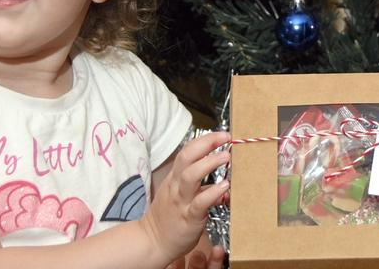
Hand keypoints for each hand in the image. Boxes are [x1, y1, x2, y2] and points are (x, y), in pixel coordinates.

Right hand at [142, 131, 231, 265]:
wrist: (152, 243)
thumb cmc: (169, 217)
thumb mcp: (179, 194)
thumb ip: (198, 184)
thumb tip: (223, 178)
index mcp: (175, 178)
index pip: (187, 152)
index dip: (204, 140)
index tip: (221, 134)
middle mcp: (177, 186)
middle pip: (186, 158)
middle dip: (206, 144)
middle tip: (225, 137)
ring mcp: (181, 201)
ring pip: (190, 176)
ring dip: (209, 163)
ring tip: (226, 157)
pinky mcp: (189, 218)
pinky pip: (200, 203)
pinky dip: (213, 193)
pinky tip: (225, 186)